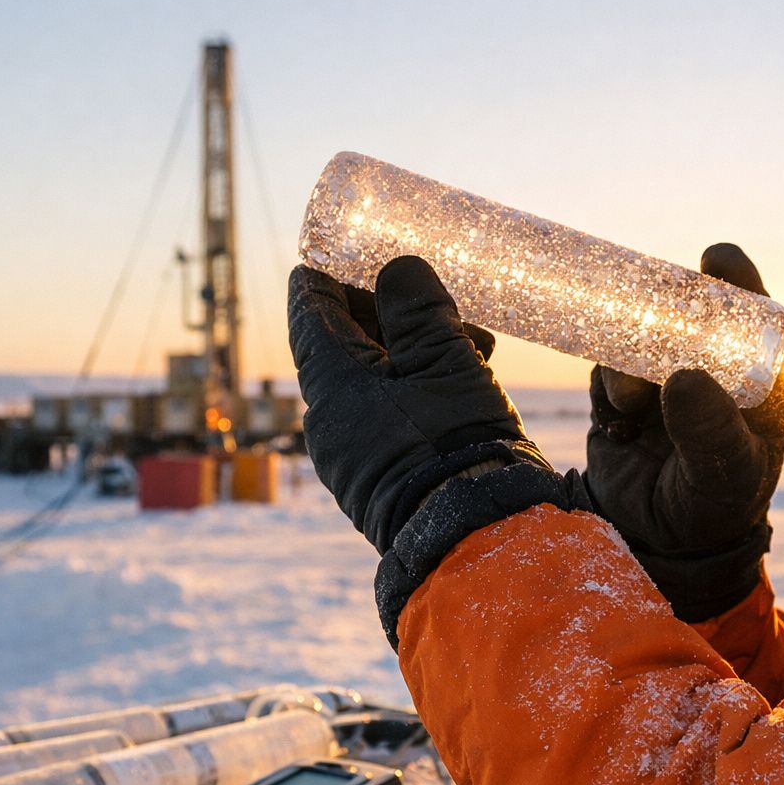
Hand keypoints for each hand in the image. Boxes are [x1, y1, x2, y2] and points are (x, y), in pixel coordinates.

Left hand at [290, 256, 547, 553]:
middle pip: (345, 342)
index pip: (309, 304)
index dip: (331, 270)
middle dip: (392, 314)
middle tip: (440, 301)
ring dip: (414, 354)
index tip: (356, 248)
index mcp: (330, 377)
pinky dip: (415, 391)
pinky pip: (383, 415)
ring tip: (474, 346)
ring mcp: (347, 451)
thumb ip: (418, 306)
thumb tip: (397, 269)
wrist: (471, 536)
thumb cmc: (455, 442)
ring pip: (372, 379)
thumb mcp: (445, 357)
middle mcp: (325, 415)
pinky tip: (460, 388)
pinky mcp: (373, 477)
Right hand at [584, 244, 783, 617]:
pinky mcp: (621, 394)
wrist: (655, 547)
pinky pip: (606, 365)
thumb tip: (684, 375)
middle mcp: (711, 370)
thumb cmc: (712, 511)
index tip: (716, 259)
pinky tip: (617, 422)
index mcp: (755, 380)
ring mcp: (663, 379)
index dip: (737, 281)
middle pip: (688, 311)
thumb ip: (710, 432)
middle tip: (649, 305)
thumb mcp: (722, 478)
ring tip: (631, 404)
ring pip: (640, 337)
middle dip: (667, 303)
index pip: (753, 316)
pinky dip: (607, 385)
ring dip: (629, 360)